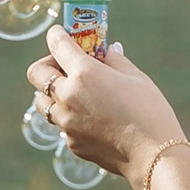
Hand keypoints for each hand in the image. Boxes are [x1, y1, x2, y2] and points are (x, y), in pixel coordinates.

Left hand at [26, 26, 186, 188]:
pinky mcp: (71, 142)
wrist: (153, 156)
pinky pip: (61, 124)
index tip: (59, 33)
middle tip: (65, 66)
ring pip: (41, 102)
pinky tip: (92, 118)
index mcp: (84, 73)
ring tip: (75, 93)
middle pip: (36, 73)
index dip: (56, 34)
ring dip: (52, 92)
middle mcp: (68, 97)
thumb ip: (115, 60)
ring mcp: (66, 122)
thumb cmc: (150, 112)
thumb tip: (107, 49)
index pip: (56, 44)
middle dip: (47, 64)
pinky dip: (69, 116)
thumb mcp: (136, 77)